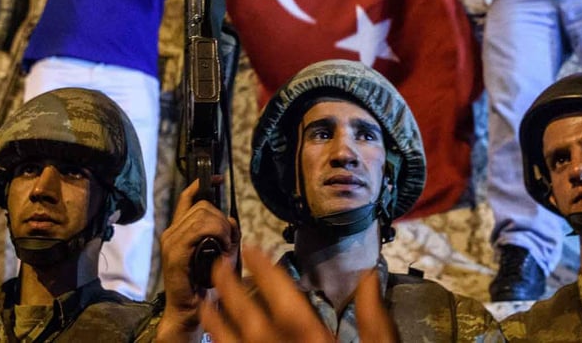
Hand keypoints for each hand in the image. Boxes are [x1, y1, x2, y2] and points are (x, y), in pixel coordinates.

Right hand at [157, 178, 239, 336]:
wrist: (190, 309)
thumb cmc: (204, 283)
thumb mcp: (220, 252)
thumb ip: (225, 234)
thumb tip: (231, 221)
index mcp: (179, 230)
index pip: (188, 198)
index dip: (201, 185)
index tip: (217, 179)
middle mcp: (172, 232)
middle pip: (202, 206)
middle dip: (221, 216)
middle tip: (228, 236)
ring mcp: (171, 242)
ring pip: (201, 215)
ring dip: (220, 225)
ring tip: (225, 243)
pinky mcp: (175, 252)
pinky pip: (198, 229)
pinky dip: (215, 232)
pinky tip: (221, 244)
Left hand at [200, 246, 398, 342]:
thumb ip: (375, 319)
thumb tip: (369, 275)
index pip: (287, 303)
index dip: (266, 273)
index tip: (252, 248)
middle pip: (251, 320)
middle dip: (232, 289)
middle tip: (219, 262)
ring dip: (216, 321)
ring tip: (206, 298)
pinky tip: (214, 338)